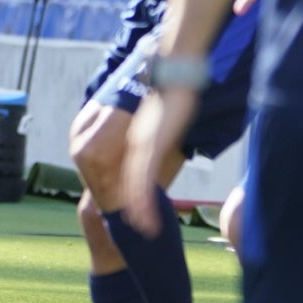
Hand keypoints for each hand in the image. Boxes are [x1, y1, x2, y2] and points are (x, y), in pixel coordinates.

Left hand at [120, 87, 198, 235]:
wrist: (175, 74)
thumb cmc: (176, 92)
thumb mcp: (167, 117)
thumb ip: (165, 130)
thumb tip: (169, 133)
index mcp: (139, 139)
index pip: (129, 170)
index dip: (129, 190)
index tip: (134, 208)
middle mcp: (136, 144)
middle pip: (126, 181)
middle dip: (130, 205)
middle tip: (137, 225)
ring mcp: (141, 146)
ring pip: (132, 185)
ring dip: (137, 210)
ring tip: (142, 228)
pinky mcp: (149, 147)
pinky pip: (142, 179)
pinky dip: (143, 200)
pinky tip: (144, 216)